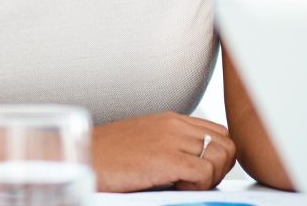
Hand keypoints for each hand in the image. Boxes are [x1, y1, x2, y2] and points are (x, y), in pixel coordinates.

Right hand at [91, 112, 235, 192]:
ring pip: (221, 156)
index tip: (203, 173)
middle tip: (198, 182)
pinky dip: (199, 185)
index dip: (218, 156)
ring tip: (186, 184)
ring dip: (211, 177)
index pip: (219, 132)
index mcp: (171, 119)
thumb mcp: (144, 140)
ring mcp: (171, 140)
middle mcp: (175, 125)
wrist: (80, 158)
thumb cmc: (106, 156)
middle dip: (220, 167)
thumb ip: (171, 144)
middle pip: (226, 143)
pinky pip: (205, 172)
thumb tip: (195, 162)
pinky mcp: (165, 159)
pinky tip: (177, 187)